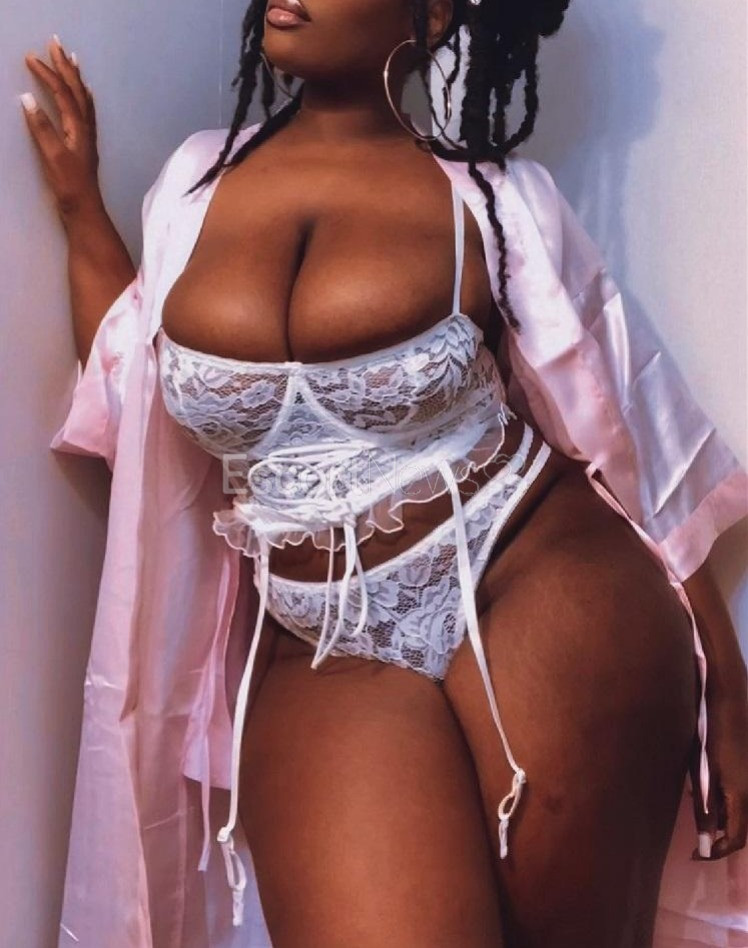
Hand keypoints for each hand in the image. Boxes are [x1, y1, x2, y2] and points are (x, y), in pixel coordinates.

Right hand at [21, 35, 101, 219]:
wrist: (85, 211)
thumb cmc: (69, 186)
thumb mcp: (53, 156)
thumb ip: (42, 128)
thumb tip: (28, 100)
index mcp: (78, 127)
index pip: (62, 93)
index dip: (48, 74)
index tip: (31, 57)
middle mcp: (86, 128)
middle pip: (77, 90)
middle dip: (65, 66)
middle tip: (56, 43)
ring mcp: (87, 136)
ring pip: (84, 99)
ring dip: (76, 78)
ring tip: (72, 61)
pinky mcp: (85, 145)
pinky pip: (87, 113)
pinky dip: (83, 98)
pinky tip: (85, 96)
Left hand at [689, 677, 747, 859]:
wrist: (730, 702)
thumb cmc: (712, 734)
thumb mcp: (704, 771)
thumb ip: (706, 806)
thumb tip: (705, 837)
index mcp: (742, 796)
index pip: (737, 839)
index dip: (718, 852)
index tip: (698, 855)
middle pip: (742, 828)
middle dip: (721, 837)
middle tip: (698, 839)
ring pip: (743, 812)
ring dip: (724, 818)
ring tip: (701, 815)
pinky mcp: (747, 770)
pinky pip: (741, 797)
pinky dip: (727, 802)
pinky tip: (709, 793)